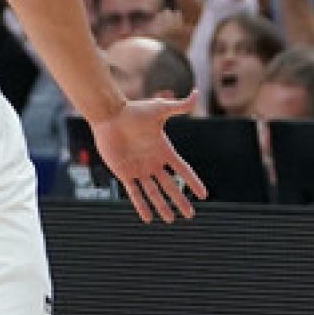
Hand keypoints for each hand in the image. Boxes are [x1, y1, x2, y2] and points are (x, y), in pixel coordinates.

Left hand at [88, 94, 206, 222]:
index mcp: (164, 150)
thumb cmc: (134, 111)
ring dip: (162, 206)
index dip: (193, 181)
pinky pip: (135, 193)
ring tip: (171, 220)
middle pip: (170, 185)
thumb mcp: (160, 109)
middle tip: (190, 215)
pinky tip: (148, 218)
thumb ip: (180, 106)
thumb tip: (198, 93)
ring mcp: (139, 169)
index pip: (182, 169)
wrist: (109, 115)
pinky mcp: (124, 173)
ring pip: (153, 192)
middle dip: (180, 200)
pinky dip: (141, 205)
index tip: (204, 194)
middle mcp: (153, 162)